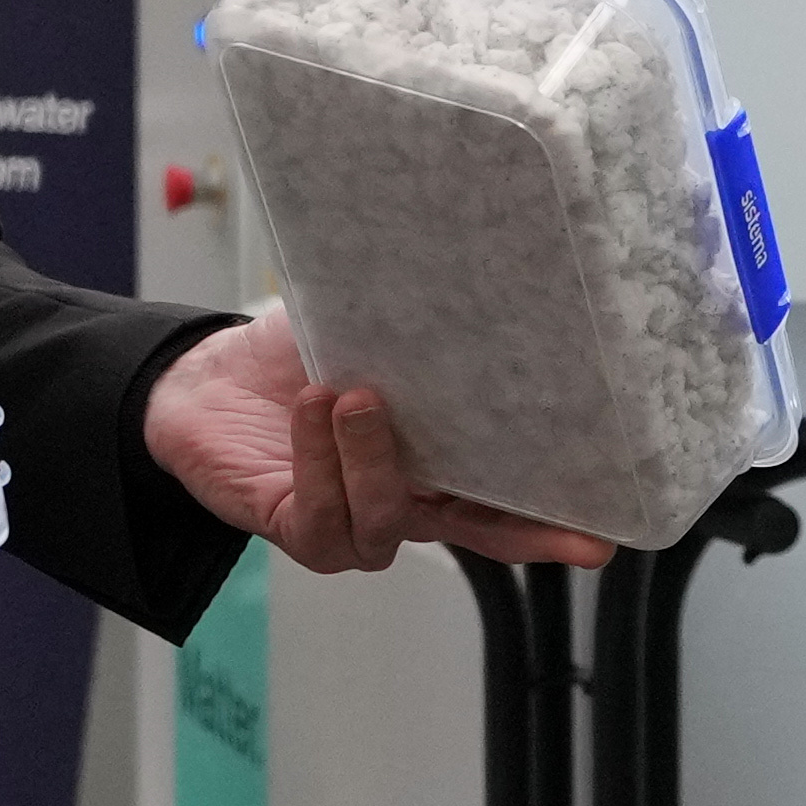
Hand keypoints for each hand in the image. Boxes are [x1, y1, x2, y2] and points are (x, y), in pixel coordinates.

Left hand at [145, 306, 612, 572]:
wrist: (199, 379)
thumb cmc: (292, 356)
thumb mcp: (368, 329)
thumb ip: (417, 325)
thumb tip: (481, 272)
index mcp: (438, 461)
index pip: (508, 495)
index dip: (556, 516)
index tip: (606, 526)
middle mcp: (406, 501)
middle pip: (479, 532)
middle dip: (525, 532)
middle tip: (570, 526)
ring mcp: (352, 522)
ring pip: (389, 521)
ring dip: (377, 459)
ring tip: (357, 394)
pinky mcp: (296, 527)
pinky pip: (323, 515)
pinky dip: (321, 459)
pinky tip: (313, 409)